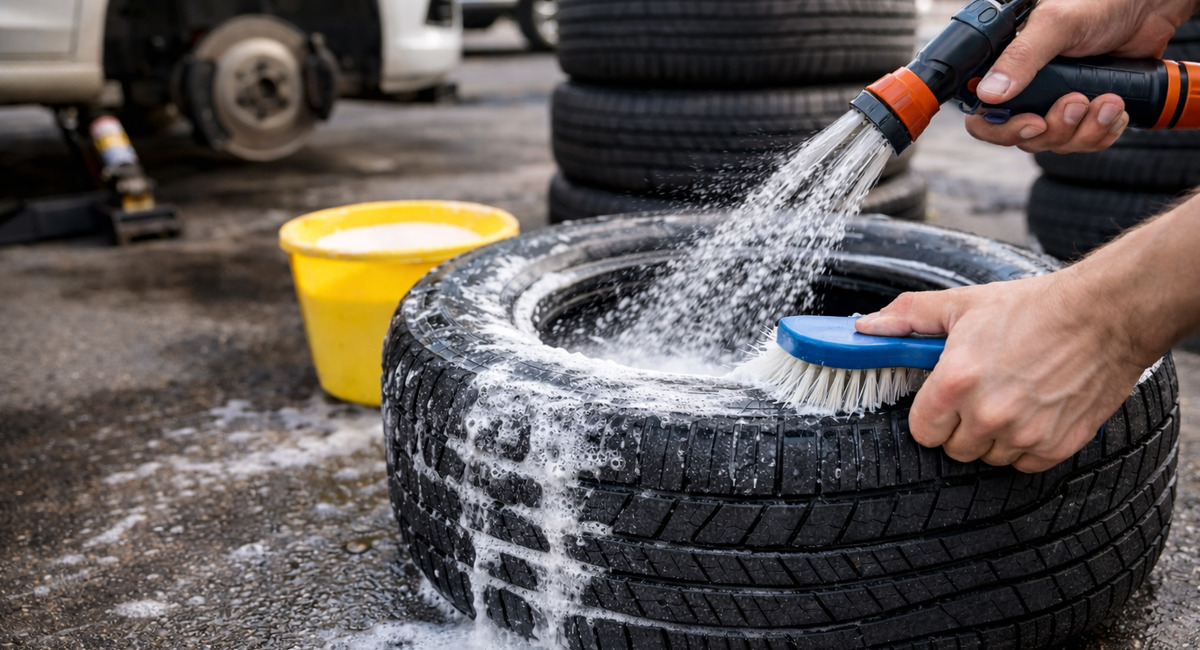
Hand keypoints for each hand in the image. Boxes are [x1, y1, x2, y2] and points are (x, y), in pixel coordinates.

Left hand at [854, 274, 1147, 472]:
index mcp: (956, 381)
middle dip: (958, 426)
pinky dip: (1025, 446)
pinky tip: (1033, 413)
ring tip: (1009, 398)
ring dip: (992, 437)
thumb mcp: (962, 304)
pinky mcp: (1056, 446)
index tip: (941, 400)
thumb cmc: (1032, 307)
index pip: (920, 430)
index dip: (929, 415)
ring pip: (987, 458)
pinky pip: (1024, 465)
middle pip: (952, 448)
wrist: (1104, 315)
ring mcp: (1024, 434)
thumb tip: (865, 328)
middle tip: (978, 395)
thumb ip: (908, 317)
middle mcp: (987, 413)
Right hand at [964, 0, 1196, 151]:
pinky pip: (1086, 142)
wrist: (1147, 8)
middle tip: (1078, 101)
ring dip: (1086, 130)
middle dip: (1056, 129)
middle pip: (1024, 139)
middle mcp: (1028, 91)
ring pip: (1057, 143)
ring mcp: (1057, 104)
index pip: (984, 118)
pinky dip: (1104, 132)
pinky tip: (1116, 108)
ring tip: (1109, 100)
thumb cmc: (1100, 5)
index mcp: (1009, 70)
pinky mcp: (1086, 113)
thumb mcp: (1055, 24)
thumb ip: (1021, 57)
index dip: (1003, 130)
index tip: (1033, 123)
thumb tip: (989, 94)